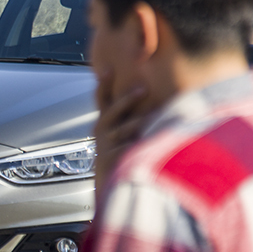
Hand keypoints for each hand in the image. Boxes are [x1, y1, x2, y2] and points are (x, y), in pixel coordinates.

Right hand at [94, 69, 145, 195]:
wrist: (110, 182)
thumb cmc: (120, 150)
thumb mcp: (119, 129)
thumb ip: (128, 113)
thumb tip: (149, 89)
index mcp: (104, 120)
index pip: (102, 98)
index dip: (103, 84)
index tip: (108, 68)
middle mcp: (102, 130)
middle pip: (112, 111)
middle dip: (127, 99)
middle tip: (144, 88)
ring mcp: (106, 145)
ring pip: (122, 130)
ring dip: (136, 123)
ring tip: (151, 117)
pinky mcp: (111, 160)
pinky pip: (126, 150)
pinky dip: (137, 147)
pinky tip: (150, 144)